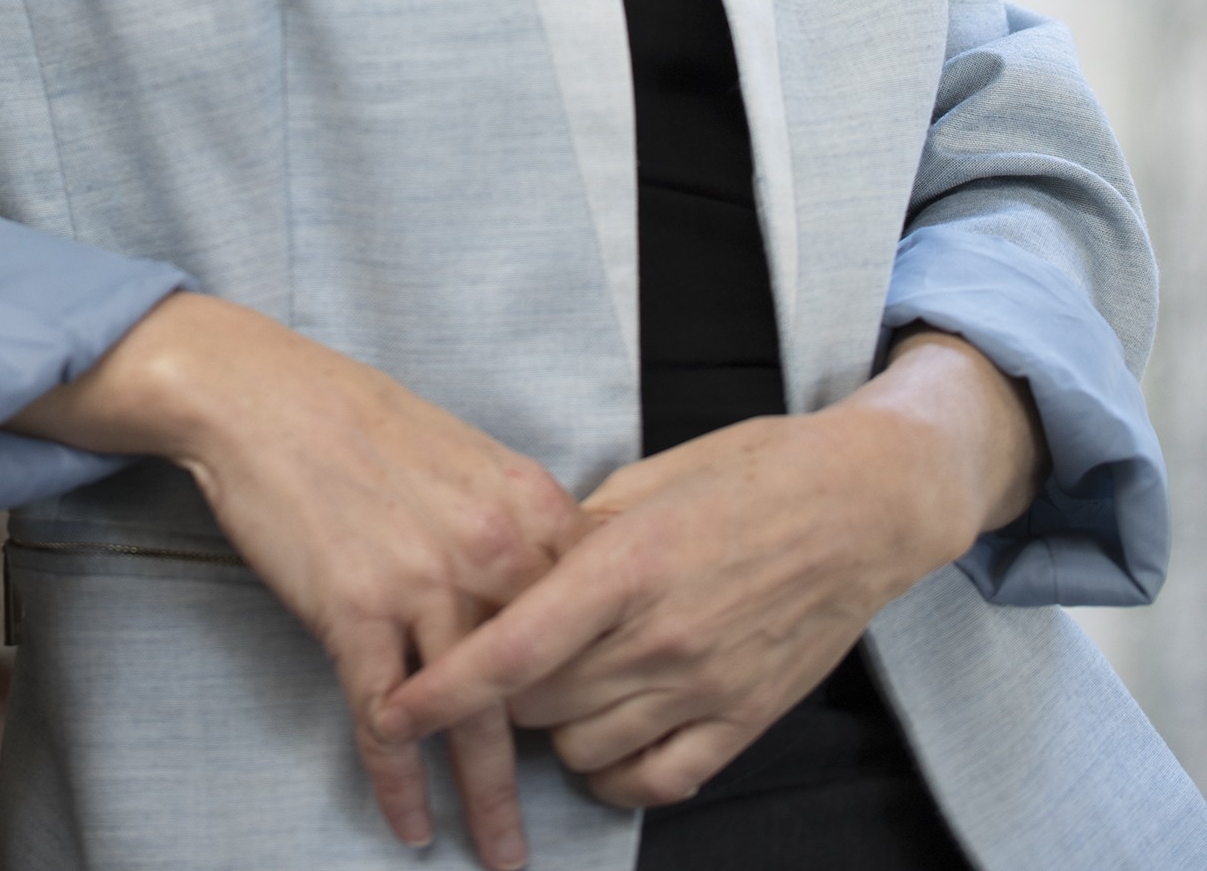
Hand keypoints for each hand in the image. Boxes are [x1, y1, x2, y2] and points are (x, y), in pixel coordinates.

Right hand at [16, 293, 585, 868]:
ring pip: (474, 717)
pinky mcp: (355, 614)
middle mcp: (489, 548)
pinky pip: (389, 723)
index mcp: (526, 503)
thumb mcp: (465, 450)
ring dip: (489, 801)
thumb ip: (514, 518)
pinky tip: (409, 826)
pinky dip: (398, 784)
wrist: (263, 397)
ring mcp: (423, 585)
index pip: (589, 613)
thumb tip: (546, 580)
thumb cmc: (359, 415)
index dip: (595, 676)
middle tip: (580, 807)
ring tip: (502, 855)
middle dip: (562, 757)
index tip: (600, 722)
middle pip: (544, 678)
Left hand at [380, 330, 1046, 810]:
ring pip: (581, 748)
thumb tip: (517, 571)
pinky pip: (651, 784)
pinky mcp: (742, 722)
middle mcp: (662, 635)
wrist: (862, 506)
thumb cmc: (753, 472)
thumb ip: (579, 533)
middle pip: (534, 703)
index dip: (444, 688)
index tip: (393, 707)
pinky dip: (611, 774)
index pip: (514, 647)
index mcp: (629, 561)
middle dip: (499, 687)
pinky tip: (603, 740)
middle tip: (500, 654)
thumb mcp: (651, 477)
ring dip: (552, 727)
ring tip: (561, 683)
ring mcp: (704, 686)